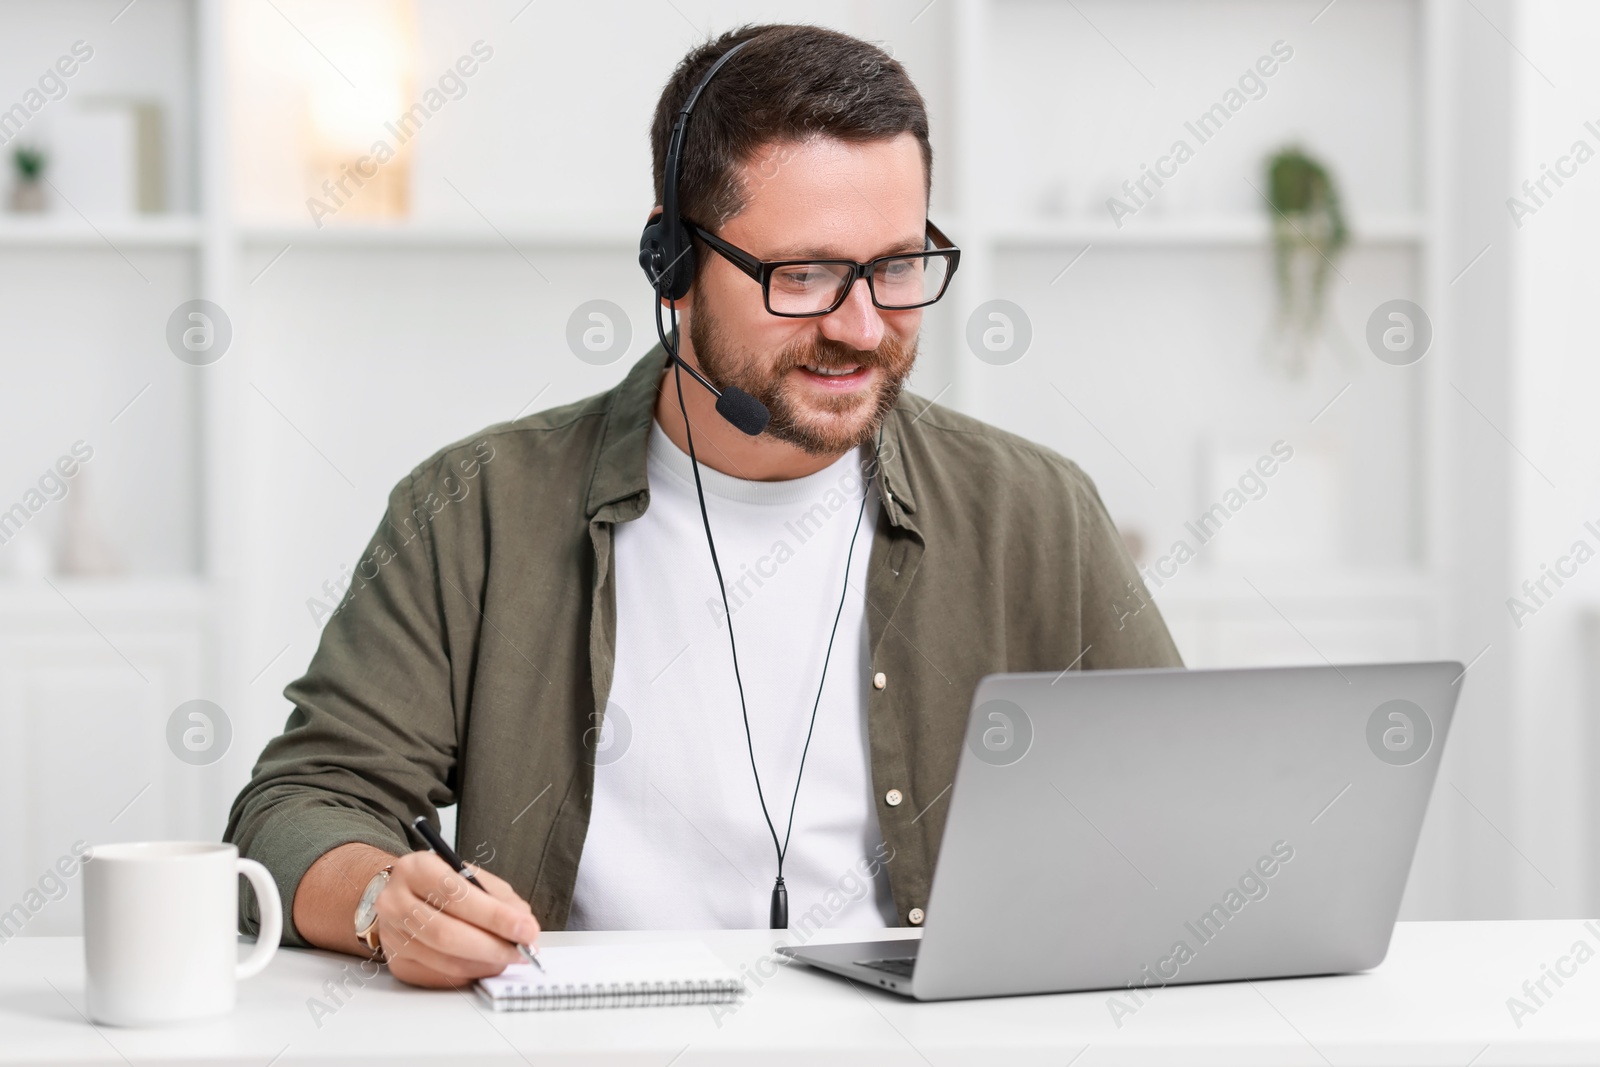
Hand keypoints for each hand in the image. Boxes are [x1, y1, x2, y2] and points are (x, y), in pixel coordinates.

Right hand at [375, 851, 540, 988]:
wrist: (404, 895)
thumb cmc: (442, 884)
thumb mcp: (472, 877)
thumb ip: (500, 899)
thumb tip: (525, 928)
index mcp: (416, 869)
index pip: (457, 895)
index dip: (495, 916)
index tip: (526, 929)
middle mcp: (395, 902)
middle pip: (447, 934)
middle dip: (493, 947)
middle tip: (523, 951)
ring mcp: (392, 936)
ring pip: (445, 960)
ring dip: (485, 964)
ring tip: (509, 958)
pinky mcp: (397, 962)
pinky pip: (440, 976)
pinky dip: (470, 973)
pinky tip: (486, 965)